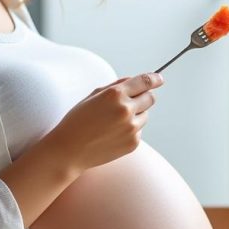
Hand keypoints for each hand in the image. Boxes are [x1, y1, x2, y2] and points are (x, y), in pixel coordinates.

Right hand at [45, 73, 163, 174]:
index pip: (144, 82)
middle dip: (144, 97)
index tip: (159, 78)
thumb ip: (116, 86)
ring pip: (145, 115)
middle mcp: (126, 110)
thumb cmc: (78, 120)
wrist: (69, 150)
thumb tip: (136, 81)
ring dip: (136, 115)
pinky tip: (112, 134)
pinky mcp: (133, 143)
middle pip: (150, 98)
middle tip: (132, 101)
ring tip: (113, 122)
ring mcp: (131, 128)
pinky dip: (130, 130)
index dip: (154, 79)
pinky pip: (139, 131)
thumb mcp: (93, 96)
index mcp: (115, 94)